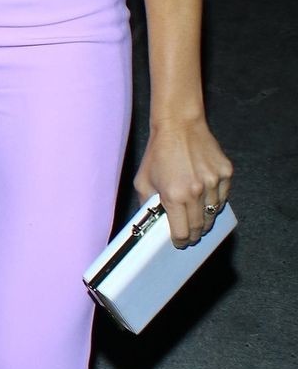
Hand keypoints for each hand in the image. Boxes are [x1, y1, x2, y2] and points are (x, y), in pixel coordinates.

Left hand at [134, 118, 231, 246]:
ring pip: (214, 214)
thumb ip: (148, 204)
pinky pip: (223, 197)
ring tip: (198, 219)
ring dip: (206, 219)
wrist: (179, 125)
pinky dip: (216, 202)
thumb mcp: (143, 181)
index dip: (180, 241)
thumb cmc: (158, 152)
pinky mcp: (226, 172)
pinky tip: (207, 200)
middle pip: (199, 226)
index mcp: (174, 195)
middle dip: (193, 235)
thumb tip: (153, 222)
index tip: (179, 242)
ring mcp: (214, 181)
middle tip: (189, 236)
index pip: (181, 232)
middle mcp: (196, 191)